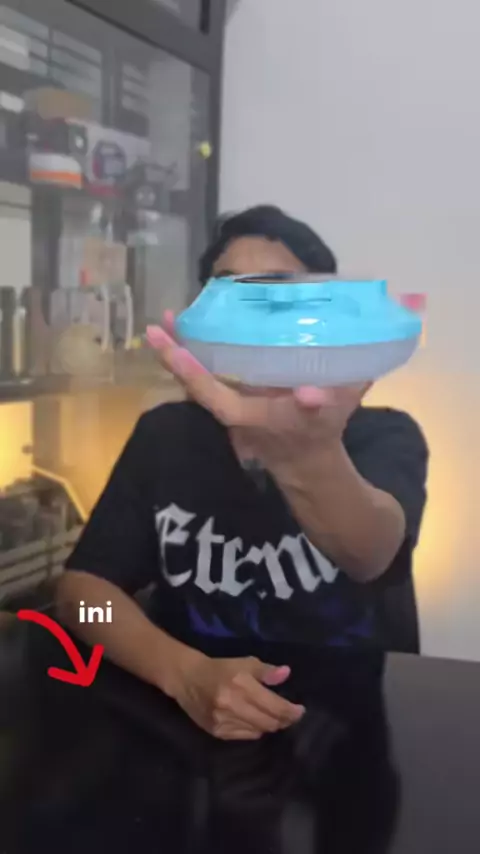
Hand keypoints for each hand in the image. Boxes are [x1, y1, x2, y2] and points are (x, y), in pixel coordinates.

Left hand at [146, 316, 366, 470]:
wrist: (309, 456)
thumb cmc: (317, 432)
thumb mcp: (324, 418)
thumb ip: (318, 406)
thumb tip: (309, 394)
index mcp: (242, 411)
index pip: (204, 389)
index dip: (185, 367)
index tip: (164, 342)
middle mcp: (229, 404)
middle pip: (193, 379)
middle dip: (176, 351)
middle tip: (161, 321)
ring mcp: (231, 397)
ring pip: (201, 372)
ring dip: (187, 346)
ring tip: (174, 317)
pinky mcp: (238, 389)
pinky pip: (214, 368)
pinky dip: (206, 347)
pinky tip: (206, 325)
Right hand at [169, 650, 304, 739]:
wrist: (187, 679)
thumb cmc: (220, 668)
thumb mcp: (244, 662)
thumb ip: (266, 671)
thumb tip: (286, 673)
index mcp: (241, 685)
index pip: (275, 706)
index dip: (291, 711)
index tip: (300, 710)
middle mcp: (233, 705)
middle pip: (270, 722)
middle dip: (283, 720)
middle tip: (289, 715)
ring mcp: (224, 721)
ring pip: (259, 731)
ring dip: (269, 725)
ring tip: (273, 717)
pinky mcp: (217, 732)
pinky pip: (245, 736)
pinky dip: (254, 730)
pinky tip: (255, 721)